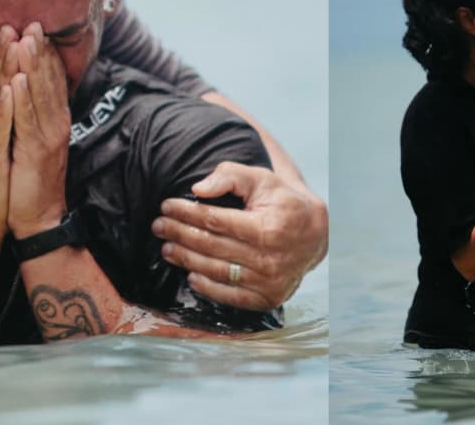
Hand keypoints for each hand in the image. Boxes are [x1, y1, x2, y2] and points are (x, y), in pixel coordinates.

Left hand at [6, 24, 71, 237]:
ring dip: (33, 66)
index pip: (50, 79)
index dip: (43, 53)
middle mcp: (55, 123)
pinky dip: (24, 98)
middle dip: (39, 50)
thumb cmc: (27, 180)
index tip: (34, 27)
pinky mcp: (36, 151)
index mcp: (52, 119)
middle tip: (33, 22)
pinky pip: (28, 120)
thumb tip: (19, 92)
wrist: (36, 217)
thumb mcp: (28, 142)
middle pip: (48, 80)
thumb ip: (27, 116)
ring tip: (25, 39)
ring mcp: (48, 136)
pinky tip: (18, 79)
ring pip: (39, 94)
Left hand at [154, 163, 327, 310]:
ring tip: (167, 248)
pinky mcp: (267, 298)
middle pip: (210, 246)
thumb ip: (230, 176)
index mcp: (267, 228)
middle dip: (179, 234)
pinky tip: (190, 274)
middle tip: (159, 226)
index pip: (214, 221)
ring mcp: (268, 282)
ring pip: (215, 271)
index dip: (186, 212)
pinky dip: (206, 287)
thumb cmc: (282, 202)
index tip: (167, 205)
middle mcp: (268, 259)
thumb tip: (198, 189)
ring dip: (185, 260)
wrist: (316, 233)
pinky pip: (229, 296)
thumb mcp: (261, 180)